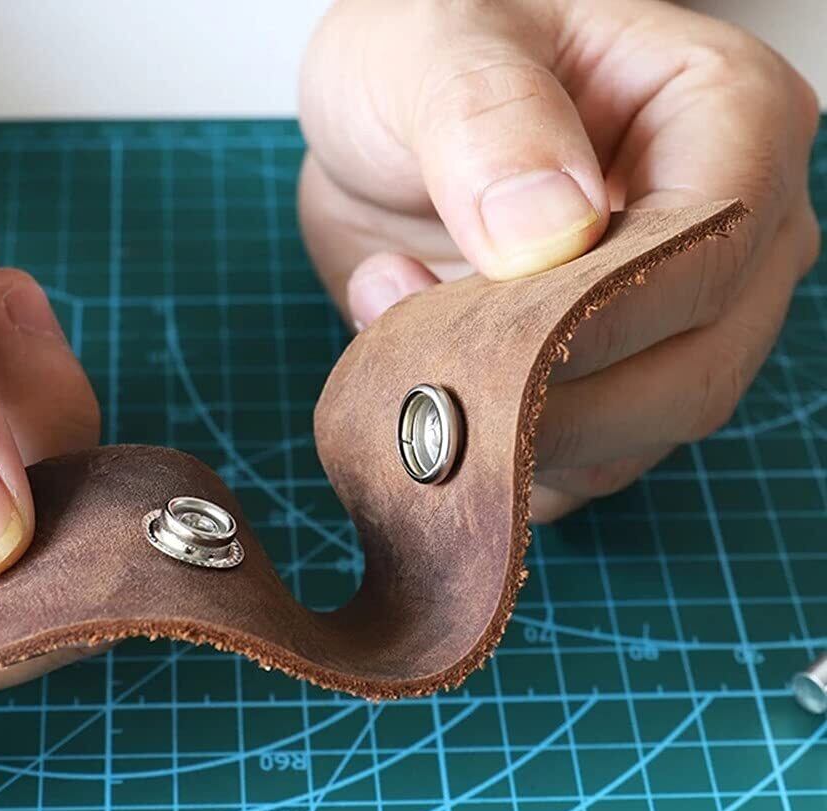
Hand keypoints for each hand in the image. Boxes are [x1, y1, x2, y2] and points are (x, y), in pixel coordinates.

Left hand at [299, 0, 819, 519]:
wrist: (383, 132)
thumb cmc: (428, 53)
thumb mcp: (436, 41)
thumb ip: (488, 119)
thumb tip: (550, 229)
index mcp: (726, 119)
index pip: (708, 251)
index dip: (602, 317)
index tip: (494, 339)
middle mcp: (726, 237)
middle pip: (689, 376)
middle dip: (552, 402)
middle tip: (432, 371)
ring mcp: (670, 326)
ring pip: (627, 442)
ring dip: (506, 429)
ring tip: (408, 343)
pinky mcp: (604, 387)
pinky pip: (565, 469)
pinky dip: (486, 455)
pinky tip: (422, 379)